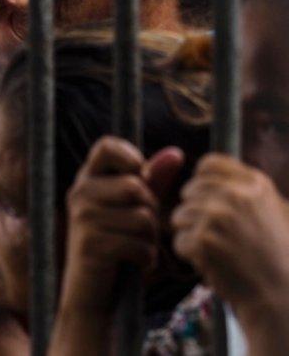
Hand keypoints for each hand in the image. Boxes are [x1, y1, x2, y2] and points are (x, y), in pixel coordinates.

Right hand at [58, 138, 183, 313]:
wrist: (91, 290)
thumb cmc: (117, 243)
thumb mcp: (133, 208)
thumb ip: (153, 180)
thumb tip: (175, 153)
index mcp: (88, 179)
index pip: (106, 146)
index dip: (129, 155)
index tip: (140, 175)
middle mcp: (80, 194)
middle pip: (136, 188)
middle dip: (151, 212)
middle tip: (140, 230)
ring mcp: (83, 218)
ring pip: (143, 218)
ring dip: (150, 239)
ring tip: (136, 247)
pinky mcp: (92, 244)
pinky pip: (140, 244)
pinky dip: (146, 259)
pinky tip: (133, 263)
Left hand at [172, 155, 288, 318]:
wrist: (279, 296)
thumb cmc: (276, 257)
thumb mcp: (276, 211)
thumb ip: (245, 189)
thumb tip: (208, 170)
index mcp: (255, 183)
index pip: (208, 163)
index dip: (202, 181)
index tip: (208, 200)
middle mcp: (236, 195)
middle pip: (189, 191)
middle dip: (195, 212)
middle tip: (217, 235)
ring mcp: (217, 216)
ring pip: (179, 216)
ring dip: (191, 235)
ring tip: (219, 251)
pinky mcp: (202, 240)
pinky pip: (179, 241)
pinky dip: (190, 255)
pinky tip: (214, 263)